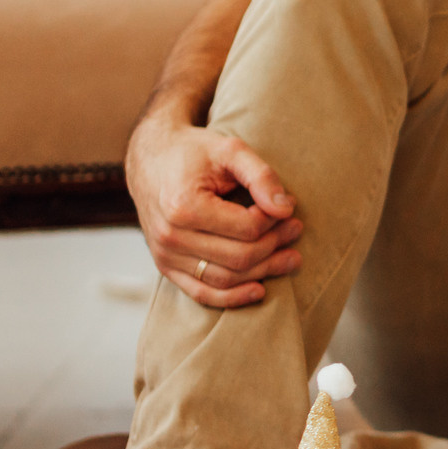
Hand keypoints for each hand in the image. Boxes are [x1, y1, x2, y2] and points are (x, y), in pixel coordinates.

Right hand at [126, 116, 301, 308]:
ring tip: (291, 257)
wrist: (151, 160)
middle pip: (239, 257)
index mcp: (183, 206)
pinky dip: (232, 297)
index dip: (274, 222)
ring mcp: (165, 255)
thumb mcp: (230, 150)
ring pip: (225, 279)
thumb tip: (286, 209)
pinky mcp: (165, 266)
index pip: (246, 229)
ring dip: (263, 272)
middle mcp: (170, 236)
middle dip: (275, 246)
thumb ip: (261, 176)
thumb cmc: (193, 153)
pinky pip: (201, 293)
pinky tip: (259, 290)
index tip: (286, 208)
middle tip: (296, 229)